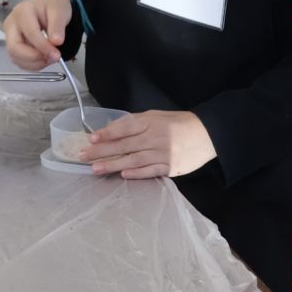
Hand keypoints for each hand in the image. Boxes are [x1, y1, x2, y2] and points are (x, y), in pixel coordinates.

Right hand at [3, 0, 70, 68]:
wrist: (48, 3)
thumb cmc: (52, 5)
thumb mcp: (59, 11)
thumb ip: (58, 26)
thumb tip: (56, 42)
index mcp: (22, 12)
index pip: (30, 33)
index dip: (43, 47)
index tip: (56, 54)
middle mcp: (11, 24)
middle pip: (14, 48)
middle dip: (34, 58)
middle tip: (52, 58)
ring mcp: (9, 35)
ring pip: (15, 57)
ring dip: (34, 63)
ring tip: (50, 58)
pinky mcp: (12, 44)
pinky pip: (18, 60)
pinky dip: (32, 64)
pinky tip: (44, 58)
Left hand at [85, 110, 215, 178]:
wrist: (208, 135)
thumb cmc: (178, 123)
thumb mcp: (156, 116)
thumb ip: (135, 122)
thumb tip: (111, 130)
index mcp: (151, 122)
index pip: (125, 128)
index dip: (107, 133)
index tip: (91, 139)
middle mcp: (156, 137)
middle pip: (125, 145)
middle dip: (102, 151)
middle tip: (83, 156)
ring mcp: (164, 154)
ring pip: (134, 161)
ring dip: (113, 165)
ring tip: (95, 169)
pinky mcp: (171, 168)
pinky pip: (150, 171)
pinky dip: (136, 174)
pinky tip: (123, 175)